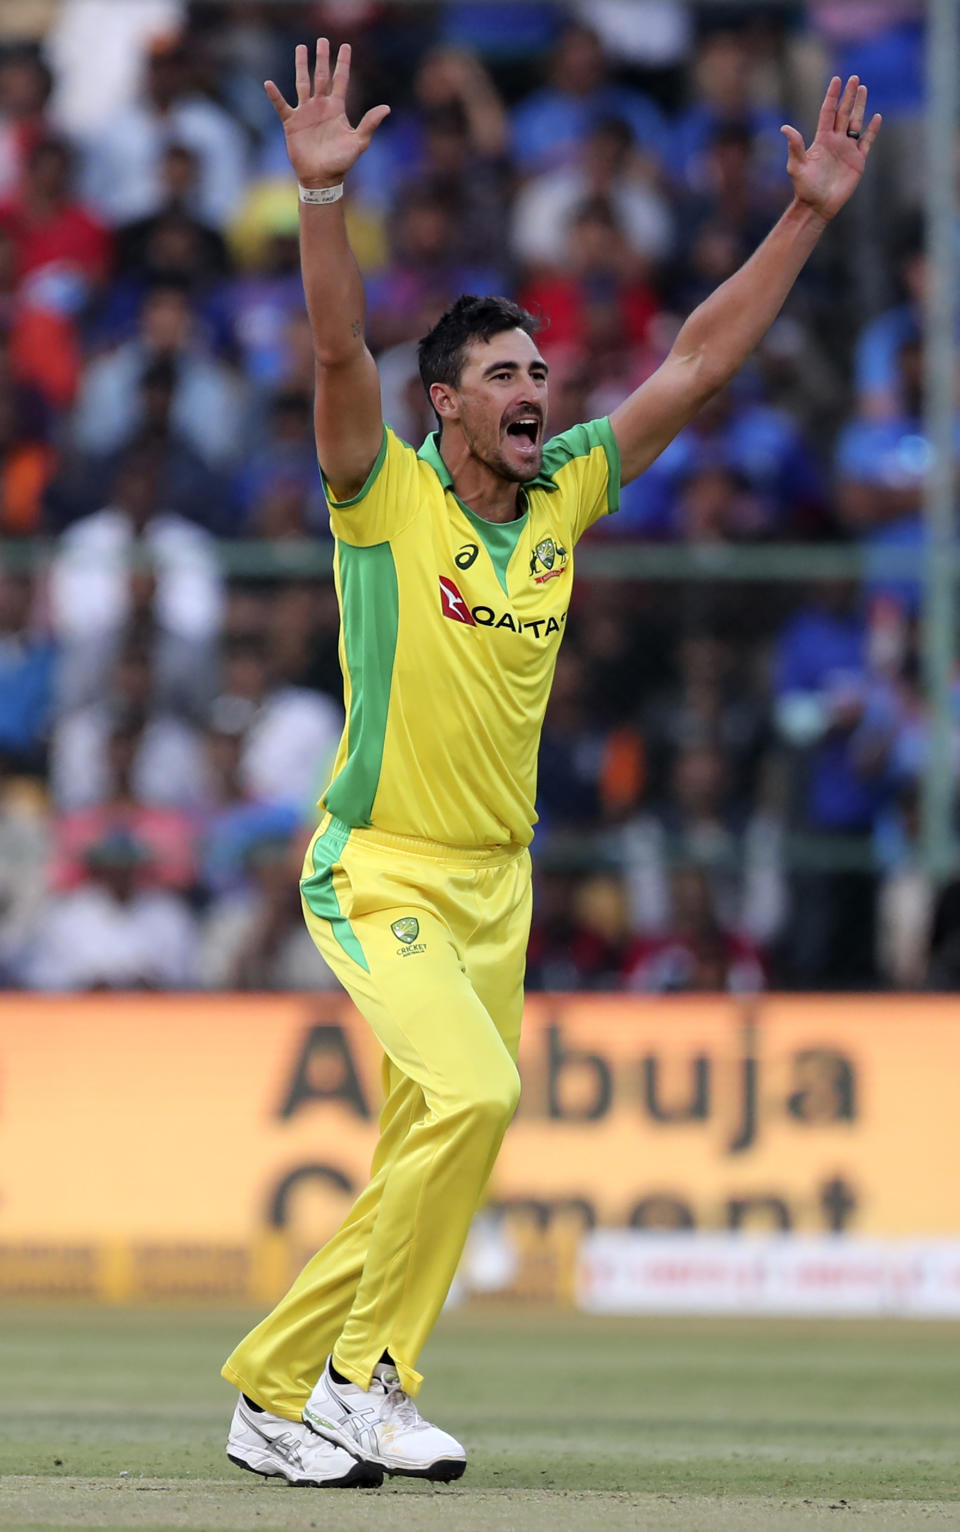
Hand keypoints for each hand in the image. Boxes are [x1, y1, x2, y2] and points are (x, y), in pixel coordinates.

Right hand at [265, 40, 389, 188]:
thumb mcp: (358, 142)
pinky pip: (282, 105)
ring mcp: (306, 112)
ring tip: (301, 48)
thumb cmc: (341, 162)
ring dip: (301, 66)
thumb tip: (387, 108)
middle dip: (322, 58)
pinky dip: (275, 96)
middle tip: (322, 40)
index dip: (343, 63)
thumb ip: (370, 123)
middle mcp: (321, 106)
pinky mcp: (292, 123)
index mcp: (337, 108)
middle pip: (321, 76)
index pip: (341, 80)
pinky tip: (269, 84)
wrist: (322, 178)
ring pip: (302, 83)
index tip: (345, 46)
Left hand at [780, 75, 881, 222]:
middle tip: (855, 77)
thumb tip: (785, 128)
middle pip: (844, 112)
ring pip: (856, 123)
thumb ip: (795, 146)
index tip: (837, 80)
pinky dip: (872, 130)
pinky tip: (877, 117)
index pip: (828, 112)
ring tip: (864, 89)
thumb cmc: (805, 188)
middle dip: (849, 95)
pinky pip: (867, 141)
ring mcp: (847, 150)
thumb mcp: (797, 166)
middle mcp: (835, 141)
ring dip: (860, 106)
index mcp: (822, 139)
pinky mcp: (857, 161)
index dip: (832, 96)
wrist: (818, 206)